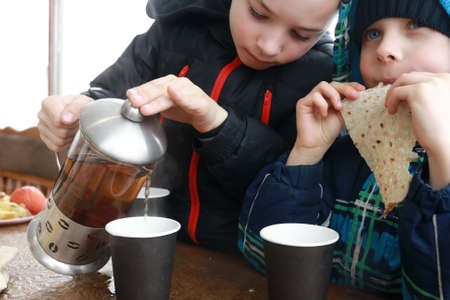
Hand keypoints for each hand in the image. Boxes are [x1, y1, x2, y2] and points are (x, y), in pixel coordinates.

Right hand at [37, 95, 92, 151]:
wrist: (80, 110)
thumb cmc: (81, 106)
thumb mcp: (83, 102)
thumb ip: (75, 108)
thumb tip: (64, 120)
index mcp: (49, 103)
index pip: (58, 122)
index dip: (72, 123)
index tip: (77, 118)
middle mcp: (42, 115)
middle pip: (61, 132)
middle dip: (73, 130)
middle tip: (77, 124)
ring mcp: (41, 127)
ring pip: (59, 141)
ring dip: (71, 138)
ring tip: (74, 128)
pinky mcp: (44, 138)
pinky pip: (56, 147)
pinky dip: (66, 144)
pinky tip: (69, 135)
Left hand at [127, 75, 227, 132]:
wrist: (207, 117)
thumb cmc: (184, 108)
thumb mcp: (164, 105)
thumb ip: (149, 102)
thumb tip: (131, 100)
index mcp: (168, 83)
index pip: (152, 86)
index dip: (141, 91)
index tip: (130, 96)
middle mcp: (179, 84)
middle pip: (160, 88)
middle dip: (146, 95)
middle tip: (135, 102)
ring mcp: (190, 91)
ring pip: (173, 94)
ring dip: (159, 100)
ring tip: (147, 107)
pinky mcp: (201, 102)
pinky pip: (191, 100)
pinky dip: (183, 97)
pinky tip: (174, 93)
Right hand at [287, 81, 364, 164]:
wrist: (317, 144)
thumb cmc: (328, 131)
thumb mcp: (343, 115)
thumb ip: (348, 103)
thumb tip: (360, 93)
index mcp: (331, 98)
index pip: (341, 86)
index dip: (351, 85)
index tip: (362, 89)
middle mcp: (321, 96)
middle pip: (333, 84)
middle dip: (345, 88)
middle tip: (355, 96)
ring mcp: (311, 98)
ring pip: (323, 85)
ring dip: (334, 95)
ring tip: (339, 107)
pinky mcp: (303, 103)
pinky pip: (314, 96)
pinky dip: (322, 104)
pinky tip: (324, 114)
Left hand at [386, 72, 449, 188]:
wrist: (447, 142)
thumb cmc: (444, 130)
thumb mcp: (440, 106)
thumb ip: (430, 96)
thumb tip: (409, 94)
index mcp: (449, 80)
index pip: (424, 76)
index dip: (409, 86)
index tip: (402, 98)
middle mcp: (442, 78)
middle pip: (412, 75)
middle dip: (399, 86)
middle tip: (392, 100)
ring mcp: (431, 83)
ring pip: (403, 80)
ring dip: (393, 92)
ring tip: (390, 106)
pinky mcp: (419, 92)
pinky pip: (397, 92)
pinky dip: (391, 101)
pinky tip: (392, 111)